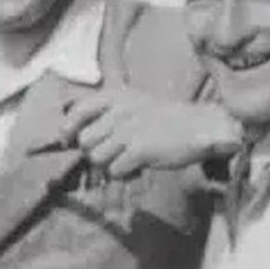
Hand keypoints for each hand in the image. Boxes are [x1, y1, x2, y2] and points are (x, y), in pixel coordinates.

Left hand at [64, 88, 240, 180]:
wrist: (202, 126)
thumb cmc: (165, 120)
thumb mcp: (133, 104)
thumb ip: (106, 115)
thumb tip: (73, 139)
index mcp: (117, 95)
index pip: (78, 110)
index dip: (68, 128)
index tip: (67, 140)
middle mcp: (120, 109)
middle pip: (85, 141)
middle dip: (95, 152)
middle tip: (114, 153)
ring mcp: (129, 129)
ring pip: (97, 158)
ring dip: (110, 165)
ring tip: (129, 159)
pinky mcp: (139, 148)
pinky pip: (115, 170)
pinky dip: (125, 173)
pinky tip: (139, 166)